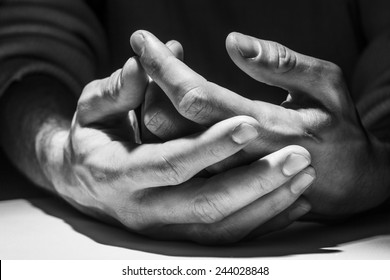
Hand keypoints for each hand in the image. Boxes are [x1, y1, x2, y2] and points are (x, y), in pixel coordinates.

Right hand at [40, 43, 314, 243]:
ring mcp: (162, 230)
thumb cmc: (91, 139)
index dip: (211, 146)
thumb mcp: (93, 109)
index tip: (251, 124)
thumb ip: (117, 89)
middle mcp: (142, 210)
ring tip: (302, 176)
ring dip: (266, 204)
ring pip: (221, 229)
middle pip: (205, 203)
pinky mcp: (179, 238)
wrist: (82, 182)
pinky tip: (292, 204)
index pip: (171, 163)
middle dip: (254, 181)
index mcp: (118, 173)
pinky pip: (226, 240)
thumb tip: (141, 61)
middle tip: (297, 155)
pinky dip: (262, 224)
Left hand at [132, 30, 389, 216]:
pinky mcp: (220, 188)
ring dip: (151, 107)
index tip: (142, 39)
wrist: (347, 183)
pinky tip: (167, 108)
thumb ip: (282, 64)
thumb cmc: (338, 128)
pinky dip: (162, 131)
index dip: (163, 65)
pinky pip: (175, 163)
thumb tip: (233, 43)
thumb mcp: (326, 86)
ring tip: (160, 78)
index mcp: (264, 126)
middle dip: (149, 84)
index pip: (196, 96)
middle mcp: (236, 157)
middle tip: (153, 56)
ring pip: (164, 146)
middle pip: (166, 124)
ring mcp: (223, 178)